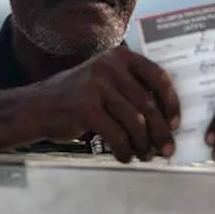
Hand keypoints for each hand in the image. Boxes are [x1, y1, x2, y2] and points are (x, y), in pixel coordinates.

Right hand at [41, 45, 181, 162]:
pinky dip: (124, 150)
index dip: (172, 102)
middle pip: (148, 105)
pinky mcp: (87, 109)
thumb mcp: (103, 81)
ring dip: (143, 145)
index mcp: (118, 57)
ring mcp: (97, 87)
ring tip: (144, 156)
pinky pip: (117, 135)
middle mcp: (109, 67)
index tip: (176, 123)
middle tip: (166, 150)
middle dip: (161, 132)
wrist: (37, 107)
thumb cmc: (76, 99)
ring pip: (135, 122)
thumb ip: (131, 89)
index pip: (158, 77)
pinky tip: (124, 156)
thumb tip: (166, 119)